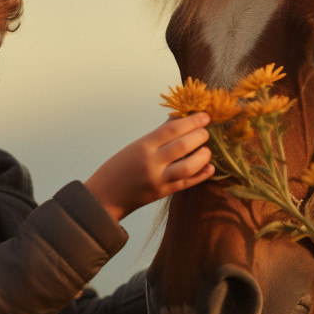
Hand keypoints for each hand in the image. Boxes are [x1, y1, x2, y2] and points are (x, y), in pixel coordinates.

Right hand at [85, 113, 214, 221]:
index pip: (172, 129)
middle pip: (183, 145)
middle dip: (200, 136)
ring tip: (207, 150)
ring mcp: (158, 179)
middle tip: (206, 132)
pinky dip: (201, 175)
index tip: (204, 116)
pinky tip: (210, 167)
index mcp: (143, 146)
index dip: (191, 121)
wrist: (104, 196)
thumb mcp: (135, 146)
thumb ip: (158, 135)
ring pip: (188, 166)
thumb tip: (179, 120)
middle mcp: (151, 162)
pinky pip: (187, 183)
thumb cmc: (118, 168)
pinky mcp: (163, 193)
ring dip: (202, 156)